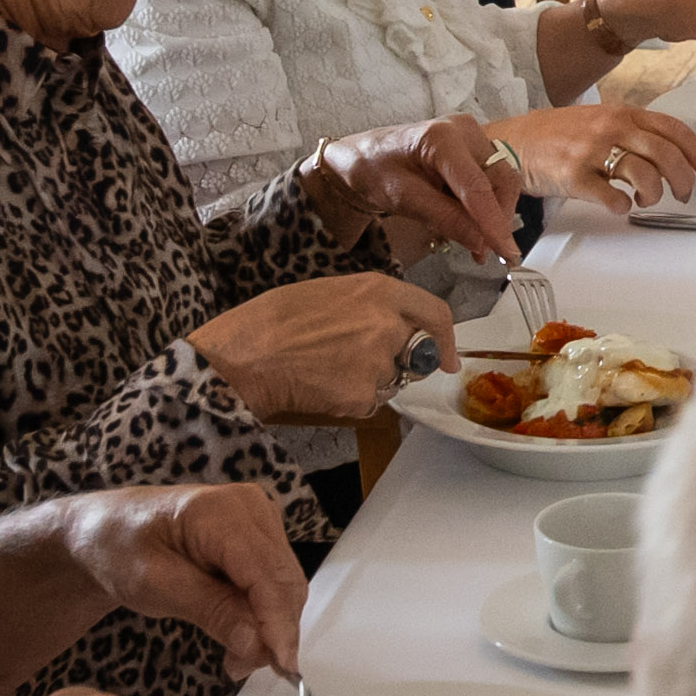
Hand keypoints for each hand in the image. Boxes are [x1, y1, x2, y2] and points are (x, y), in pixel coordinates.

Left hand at [61, 481, 306, 678]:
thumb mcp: (153, 584)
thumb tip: (256, 644)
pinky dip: (263, 614)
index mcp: (221, 510)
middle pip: (284, 580)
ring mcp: (259, 517)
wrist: (106, 531)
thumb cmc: (119, 549)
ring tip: (234, 659)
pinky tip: (239, 635)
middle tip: (239, 669)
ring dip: (269, 627)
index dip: (278, 623)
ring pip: (285, 585)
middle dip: (272, 632)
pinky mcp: (260, 534)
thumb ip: (210, 610)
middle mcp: (251, 506)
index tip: (282, 669)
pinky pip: (275, 581)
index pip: (267, 574)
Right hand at [193, 274, 461, 424]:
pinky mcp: (364, 394)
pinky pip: (370, 403)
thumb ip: (370, 306)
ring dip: (370, 382)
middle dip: (398, 363)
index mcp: (380, 291)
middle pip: (415, 352)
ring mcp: (379, 361)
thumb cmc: (275, 320)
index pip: (434, 312)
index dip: (445, 338)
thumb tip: (391, 324)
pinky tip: (321, 386)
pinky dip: (350, 401)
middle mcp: (388, 324)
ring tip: (327, 369)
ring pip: (391, 381)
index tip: (448, 357)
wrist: (247, 356)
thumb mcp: (330, 292)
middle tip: (360, 364)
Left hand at [302, 112, 522, 263]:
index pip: (477, 185)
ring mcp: (472, 138)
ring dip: (493, 217)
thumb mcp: (404, 200)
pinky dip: (485, 209)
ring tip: (475, 244)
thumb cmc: (375, 170)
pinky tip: (470, 227)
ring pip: (501, 183)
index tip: (505, 251)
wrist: (365, 159)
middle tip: (485, 252)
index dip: (494, 222)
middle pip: (500, 180)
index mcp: (441, 137)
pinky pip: (492, 182)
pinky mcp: (475, 150)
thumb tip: (481, 241)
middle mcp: (463, 131)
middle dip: (497, 219)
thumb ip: (445, 219)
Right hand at [503, 101, 695, 212]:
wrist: (514, 141)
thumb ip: (635, 132)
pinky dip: (624, 207)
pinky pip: (612, 198)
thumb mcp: (601, 121)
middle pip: (666, 154)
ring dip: (655, 194)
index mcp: (623, 113)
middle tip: (684, 195)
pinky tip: (619, 205)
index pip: (674, 129)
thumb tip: (673, 156)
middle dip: (684, 180)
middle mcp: (610, 127)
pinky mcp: (574, 176)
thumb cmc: (560, 135)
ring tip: (646, 200)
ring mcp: (591, 151)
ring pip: (644, 175)